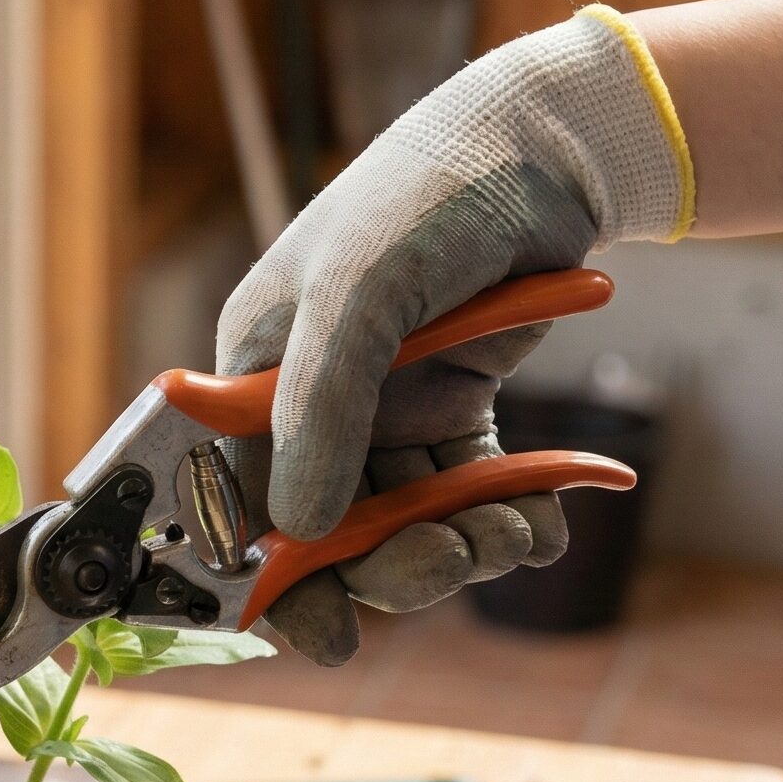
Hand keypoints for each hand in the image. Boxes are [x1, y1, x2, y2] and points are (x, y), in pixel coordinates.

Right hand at [216, 7, 688, 662]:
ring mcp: (383, 409)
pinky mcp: (451, 408)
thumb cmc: (427, 198)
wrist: (548, 147)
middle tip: (445, 564)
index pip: (234, 503)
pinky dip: (505, 518)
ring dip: (458, 546)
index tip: (327, 633)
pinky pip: (465, 493)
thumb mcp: (357, 294)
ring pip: (402, 522)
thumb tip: (293, 531)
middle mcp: (308, 402)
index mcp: (250, 374)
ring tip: (513, 535)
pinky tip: (543, 519)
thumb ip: (318, 410)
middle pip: (326, 530)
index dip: (271, 580)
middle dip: (387, 565)